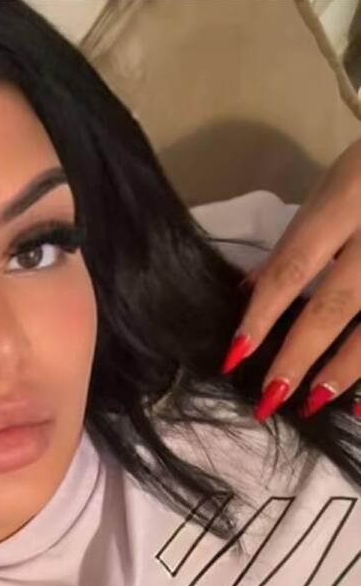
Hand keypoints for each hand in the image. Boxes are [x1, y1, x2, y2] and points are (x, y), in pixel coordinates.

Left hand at [219, 138, 360, 420]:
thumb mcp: (336, 183)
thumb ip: (299, 239)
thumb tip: (250, 290)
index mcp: (349, 198)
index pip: (294, 266)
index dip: (263, 314)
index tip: (235, 355)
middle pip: (336, 304)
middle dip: (300, 355)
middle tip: (269, 398)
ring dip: (345, 370)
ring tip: (313, 403)